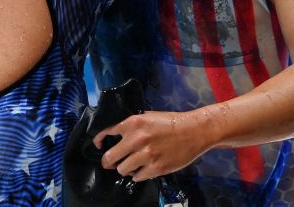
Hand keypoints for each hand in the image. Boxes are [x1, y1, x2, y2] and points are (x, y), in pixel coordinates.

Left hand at [92, 110, 210, 180]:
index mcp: (133, 123)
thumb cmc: (172, 122)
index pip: (107, 132)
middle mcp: (136, 139)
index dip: (99, 140)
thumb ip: (132, 126)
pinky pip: (137, 177)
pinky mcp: (156, 168)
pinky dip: (138, 175)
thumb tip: (117, 135)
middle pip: (109, 157)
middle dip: (108, 161)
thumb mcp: (148, 117)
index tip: (98, 145)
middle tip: (111, 163)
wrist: (194, 131)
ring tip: (132, 165)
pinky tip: (144, 169)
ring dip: (125, 168)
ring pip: (122, 170)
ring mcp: (146, 155)